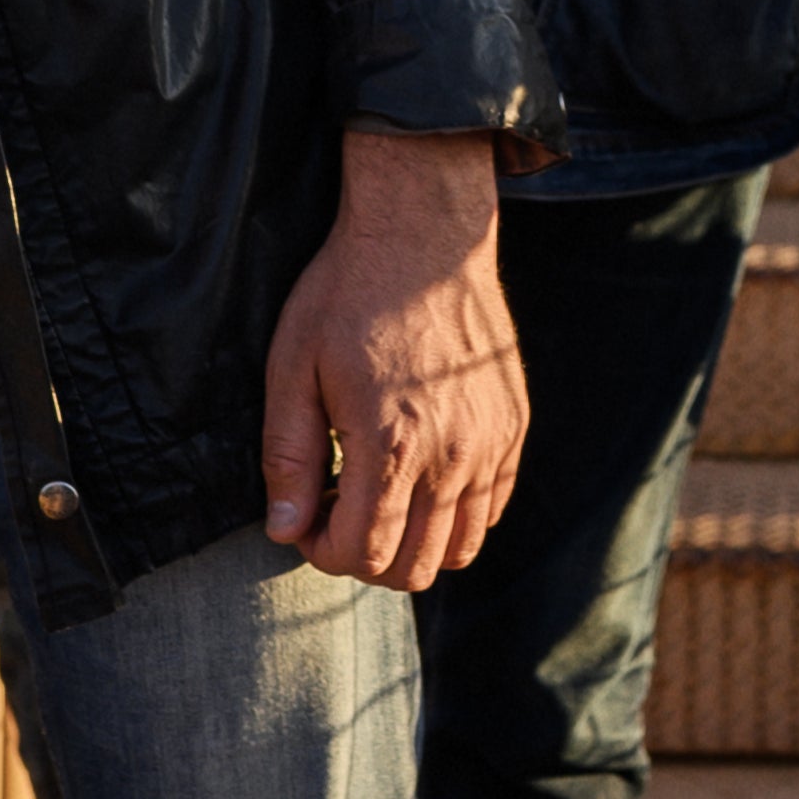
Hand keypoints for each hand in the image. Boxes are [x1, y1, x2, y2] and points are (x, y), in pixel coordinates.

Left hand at [258, 128, 530, 590]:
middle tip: (339, 511)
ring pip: (462, 548)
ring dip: (414, 544)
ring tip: (380, 496)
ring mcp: (491, 443)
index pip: (362, 553)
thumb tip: (284, 531)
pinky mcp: (513, 425)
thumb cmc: (350, 293)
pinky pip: (493, 507)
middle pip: (415, 567)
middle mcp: (452, 456)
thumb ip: (288, 458)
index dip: (323, 551)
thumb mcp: (294, 368)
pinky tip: (421, 475)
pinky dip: (456, 515)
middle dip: (365, 557)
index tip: (307, 519)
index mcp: (391, 446)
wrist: (425, 231)